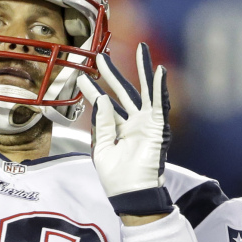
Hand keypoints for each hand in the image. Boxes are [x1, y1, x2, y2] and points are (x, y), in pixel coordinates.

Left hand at [77, 43, 171, 211]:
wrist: (131, 194)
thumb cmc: (117, 178)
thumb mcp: (101, 149)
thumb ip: (102, 124)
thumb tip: (101, 100)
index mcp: (118, 130)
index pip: (105, 104)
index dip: (94, 90)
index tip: (81, 76)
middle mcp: (133, 123)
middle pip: (123, 92)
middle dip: (113, 74)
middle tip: (100, 57)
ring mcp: (147, 124)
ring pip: (144, 91)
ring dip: (143, 69)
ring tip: (141, 47)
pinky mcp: (158, 127)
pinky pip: (160, 104)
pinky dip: (160, 87)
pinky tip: (159, 70)